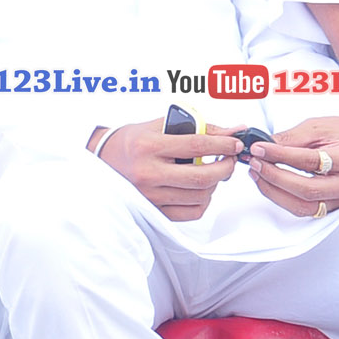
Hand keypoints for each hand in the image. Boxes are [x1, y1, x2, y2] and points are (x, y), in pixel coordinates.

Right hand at [93, 120, 243, 220]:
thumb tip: (233, 131)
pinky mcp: (154, 210)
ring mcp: (151, 195)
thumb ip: (197, 127)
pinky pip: (191, 212)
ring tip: (212, 173)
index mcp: (149, 146)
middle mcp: (148, 172)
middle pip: (202, 176)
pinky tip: (199, 189)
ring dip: (214, 184)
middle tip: (229, 159)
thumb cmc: (133, 141)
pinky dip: (203, 201)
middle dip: (225, 167)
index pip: (196, 145)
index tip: (234, 143)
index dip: (223, 144)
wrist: (104, 159)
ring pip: (200, 196)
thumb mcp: (160, 125)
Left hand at [248, 113, 338, 218]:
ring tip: (257, 173)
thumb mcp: (317, 127)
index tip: (258, 148)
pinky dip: (283, 198)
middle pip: (308, 190)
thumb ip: (290, 139)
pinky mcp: (336, 205)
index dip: (280, 156)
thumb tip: (261, 147)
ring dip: (275, 192)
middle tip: (254, 162)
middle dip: (275, 177)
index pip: (311, 161)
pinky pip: (307, 209)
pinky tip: (268, 183)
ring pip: (305, 206)